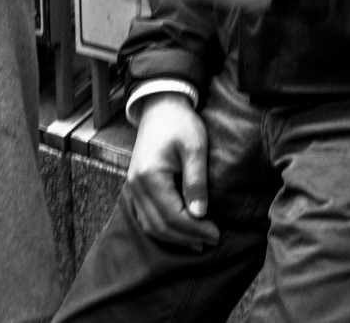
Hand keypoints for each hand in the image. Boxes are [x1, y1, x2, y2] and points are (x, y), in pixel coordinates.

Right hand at [125, 93, 218, 249]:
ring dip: (174, 237)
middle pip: (159, 226)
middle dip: (187, 237)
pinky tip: (180, 231)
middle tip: (211, 241)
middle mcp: (136, 186)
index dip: (195, 229)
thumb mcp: (195, 147)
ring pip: (150, 225)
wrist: (160, 107)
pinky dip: (163, 228)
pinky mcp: (136, 187)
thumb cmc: (181, 123)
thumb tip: (200, 214)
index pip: (172, 216)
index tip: (216, 234)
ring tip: (199, 242)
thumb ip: (196, 181)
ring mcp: (133, 188)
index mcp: (150, 177)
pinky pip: (146, 216)